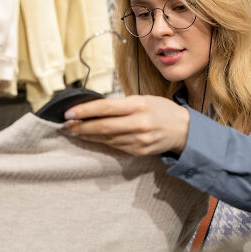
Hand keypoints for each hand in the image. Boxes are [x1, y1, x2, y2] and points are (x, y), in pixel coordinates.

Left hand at [63, 95, 189, 155]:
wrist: (184, 130)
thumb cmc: (160, 110)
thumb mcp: (143, 99)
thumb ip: (120, 104)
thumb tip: (93, 108)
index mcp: (139, 106)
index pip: (105, 108)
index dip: (84, 111)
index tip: (69, 113)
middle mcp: (139, 124)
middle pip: (103, 127)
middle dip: (81, 127)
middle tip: (66, 125)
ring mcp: (139, 140)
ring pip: (106, 139)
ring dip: (88, 136)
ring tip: (74, 131)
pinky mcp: (139, 151)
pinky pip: (115, 146)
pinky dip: (101, 142)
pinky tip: (91, 138)